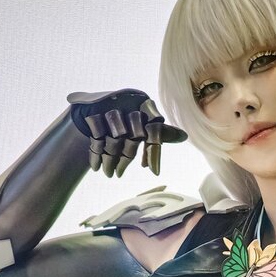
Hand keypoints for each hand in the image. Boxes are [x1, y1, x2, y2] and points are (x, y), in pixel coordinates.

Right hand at [67, 89, 186, 177]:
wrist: (92, 111)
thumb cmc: (124, 121)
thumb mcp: (142, 126)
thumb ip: (161, 131)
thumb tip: (184, 136)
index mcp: (144, 103)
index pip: (153, 131)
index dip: (152, 152)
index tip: (153, 172)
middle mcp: (128, 101)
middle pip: (131, 137)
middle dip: (123, 158)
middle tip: (118, 175)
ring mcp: (108, 106)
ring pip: (114, 139)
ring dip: (109, 159)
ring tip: (108, 174)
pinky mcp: (91, 111)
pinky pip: (97, 137)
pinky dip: (96, 153)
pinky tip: (96, 167)